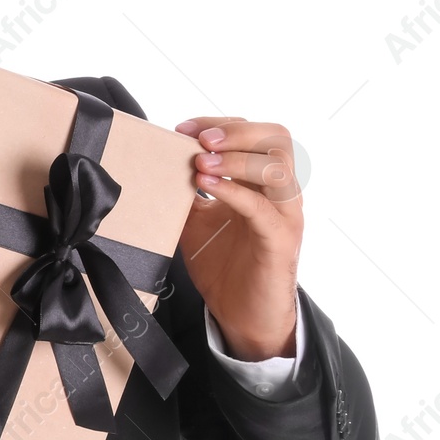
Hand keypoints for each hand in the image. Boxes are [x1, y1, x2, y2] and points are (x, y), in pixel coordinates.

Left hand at [176, 116, 302, 359]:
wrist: (242, 315)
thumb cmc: (223, 266)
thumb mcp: (195, 221)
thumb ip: (184, 193)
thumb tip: (154, 168)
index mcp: (262, 182)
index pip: (255, 133)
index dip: (219, 124)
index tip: (182, 129)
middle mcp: (280, 192)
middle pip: (277, 138)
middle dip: (235, 131)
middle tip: (198, 139)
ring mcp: (285, 214)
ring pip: (277, 167)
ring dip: (236, 157)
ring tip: (200, 161)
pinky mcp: (280, 240)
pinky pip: (262, 207)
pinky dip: (234, 191)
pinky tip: (207, 185)